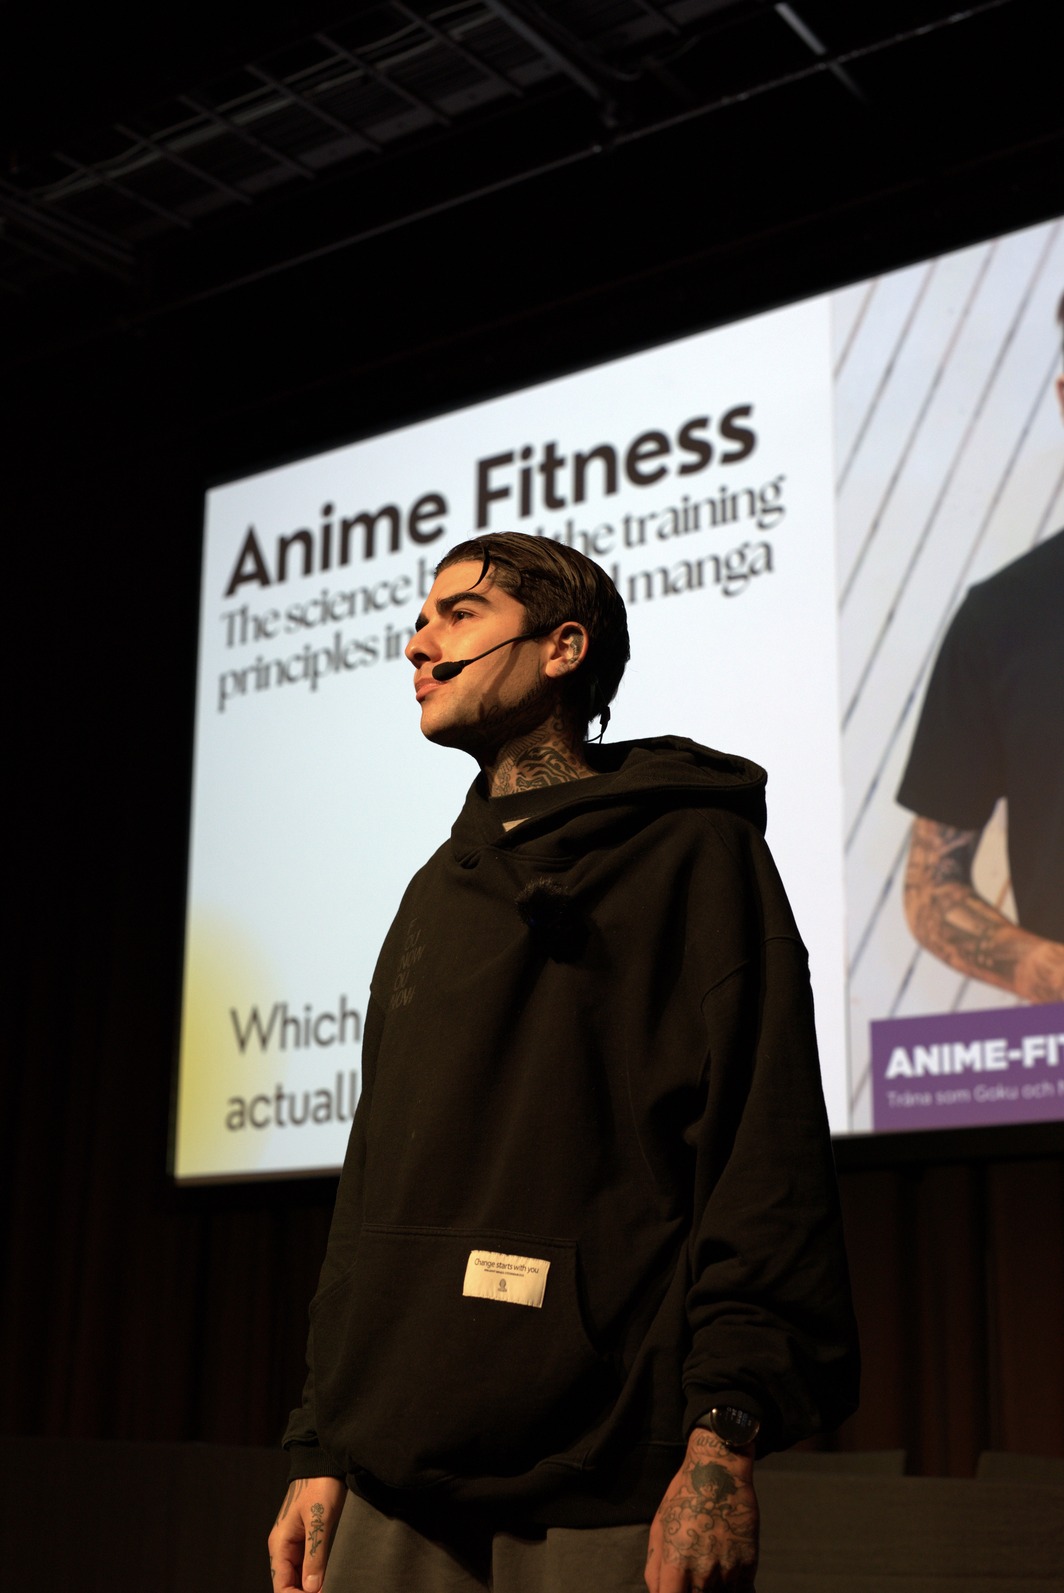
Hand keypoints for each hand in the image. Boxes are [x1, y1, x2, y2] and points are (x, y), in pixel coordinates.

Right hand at [268, 1476, 344, 1591]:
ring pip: (300, 1577)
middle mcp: (285, 1547)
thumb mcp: (319, 1520)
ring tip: (332, 1588)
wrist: (324, 1462)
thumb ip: (314, 1555)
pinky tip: (331, 1580)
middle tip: (331, 1591)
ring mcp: (296, 1544)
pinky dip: (318, 1577)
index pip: (281, 1586)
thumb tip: (311, 1589)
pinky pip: (309, 1566)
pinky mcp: (309, 1540)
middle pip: (290, 1584)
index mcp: (280, 1544)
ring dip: (312, 1587)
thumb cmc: (319, 1485)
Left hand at [645, 1429, 757, 1590]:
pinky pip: (741, 1592)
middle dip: (693, 1592)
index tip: (675, 1590)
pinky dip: (733, 1588)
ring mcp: (728, 1571)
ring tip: (710, 1565)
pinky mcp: (749, 1565)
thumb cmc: (684, 1498)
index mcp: (675, 1564)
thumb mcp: (659, 1528)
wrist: (719, 1471)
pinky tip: (726, 1572)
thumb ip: (655, 1568)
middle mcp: (703, 1572)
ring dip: (715, 1590)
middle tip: (693, 1576)